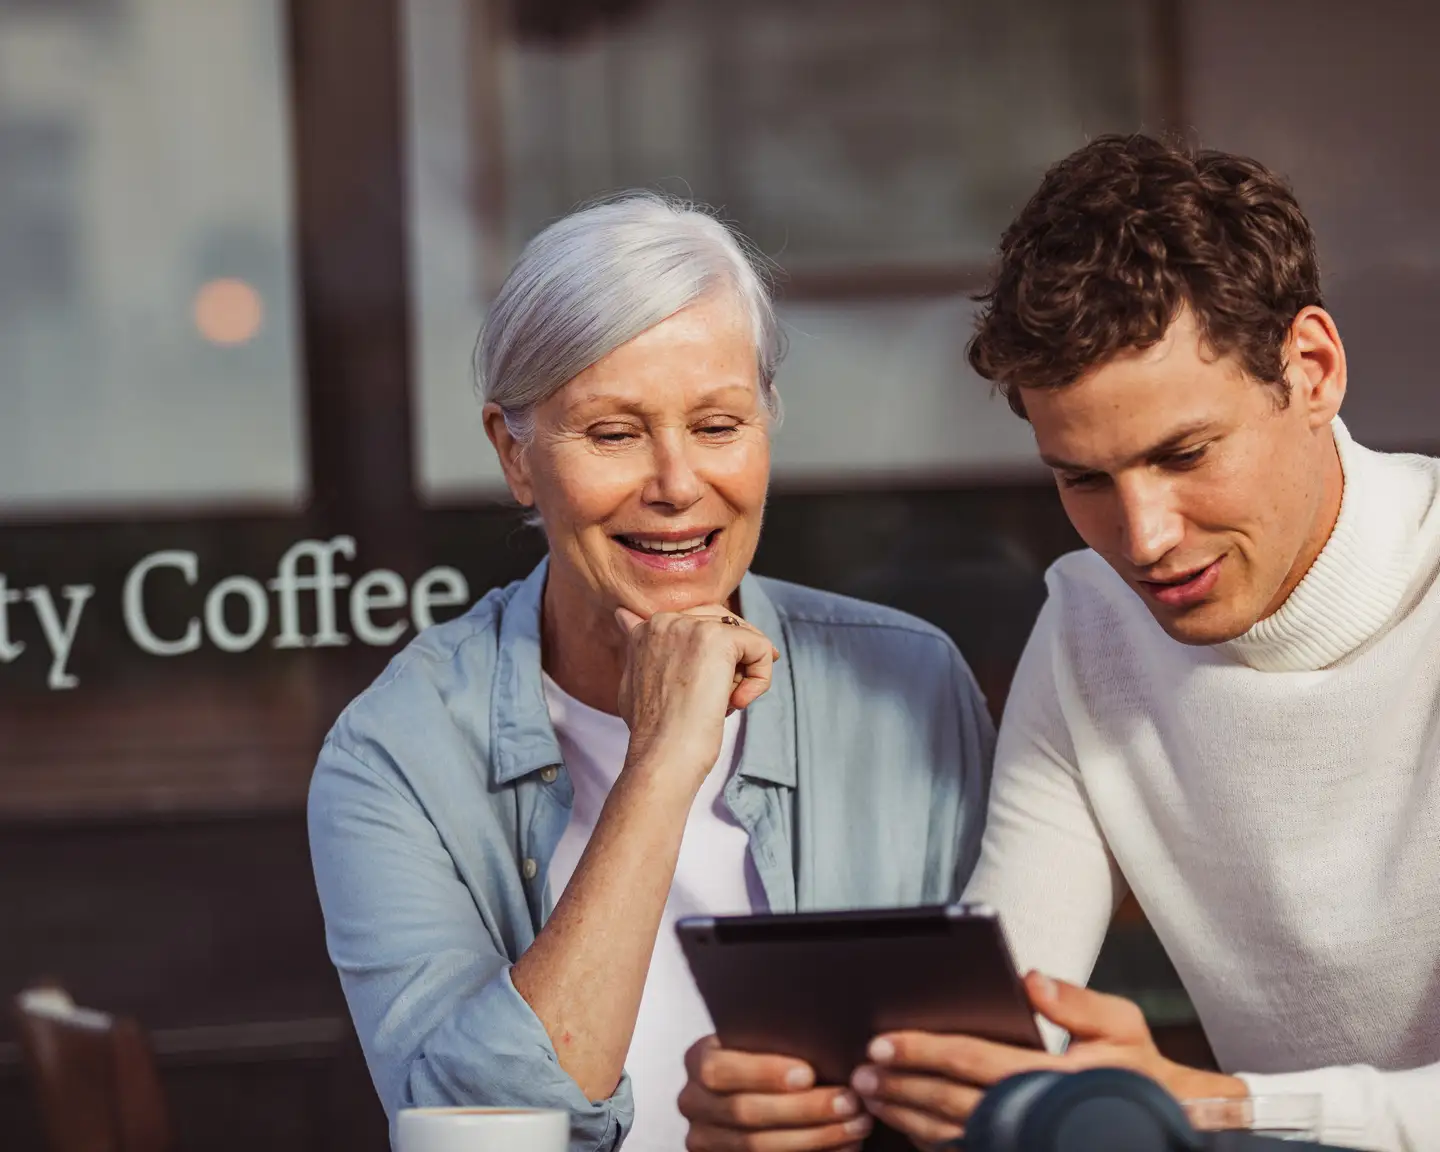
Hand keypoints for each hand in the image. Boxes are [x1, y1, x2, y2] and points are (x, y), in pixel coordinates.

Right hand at [614, 604, 778, 783]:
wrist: (662, 755)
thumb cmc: (652, 731)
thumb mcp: (632, 680)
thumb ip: (637, 649)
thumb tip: (623, 616)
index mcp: (647, 629)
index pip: (699, 625)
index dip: (713, 657)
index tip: (713, 684)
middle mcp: (666, 620)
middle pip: (725, 625)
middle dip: (732, 662)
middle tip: (723, 698)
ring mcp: (692, 627)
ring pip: (744, 637)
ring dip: (744, 674)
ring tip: (725, 703)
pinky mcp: (719, 639)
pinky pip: (760, 647)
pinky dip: (760, 679)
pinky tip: (738, 703)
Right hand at [679, 1036, 873, 1150]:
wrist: (752, 1096)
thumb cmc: (768, 1060)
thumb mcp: (758, 1043)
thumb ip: (774, 1039)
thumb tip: (825, 1037)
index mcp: (698, 1061)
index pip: (721, 1069)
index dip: (763, 1073)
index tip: (808, 1074)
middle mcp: (693, 1102)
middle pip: (745, 1112)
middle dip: (804, 1108)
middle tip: (849, 1101)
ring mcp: (705, 1140)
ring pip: (757, 1146)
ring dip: (816, 1136)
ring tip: (856, 1124)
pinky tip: (844, 1146)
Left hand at [851, 972, 1245, 1148]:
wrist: (1171, 1126)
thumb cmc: (1138, 1071)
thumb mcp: (1121, 1025)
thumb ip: (1076, 1002)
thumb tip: (1028, 979)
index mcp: (1051, 1079)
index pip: (973, 1061)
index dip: (924, 1050)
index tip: (883, 1041)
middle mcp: (1033, 1116)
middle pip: (949, 1100)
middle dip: (900, 1084)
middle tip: (861, 1069)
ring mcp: (1023, 1142)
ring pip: (949, 1134)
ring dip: (906, 1114)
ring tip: (871, 1093)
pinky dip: (930, 1141)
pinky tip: (905, 1124)